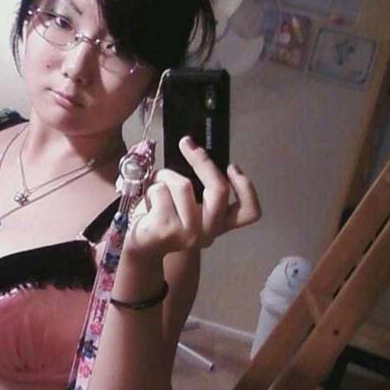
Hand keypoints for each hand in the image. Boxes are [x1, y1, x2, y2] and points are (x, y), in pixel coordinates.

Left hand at [125, 135, 260, 258]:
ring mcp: (188, 234)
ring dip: (166, 176)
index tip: (232, 167)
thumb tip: (195, 149)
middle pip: (219, 190)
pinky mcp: (166, 230)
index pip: (250, 212)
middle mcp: (208, 232)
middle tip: (187, 144)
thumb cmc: (162, 217)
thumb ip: (198, 187)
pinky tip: (148, 201)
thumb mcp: (187, 203)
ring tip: (157, 186)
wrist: (139, 246)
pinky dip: (151, 188)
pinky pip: (161, 191)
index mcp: (218, 224)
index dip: (246, 187)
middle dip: (202, 161)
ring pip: (183, 185)